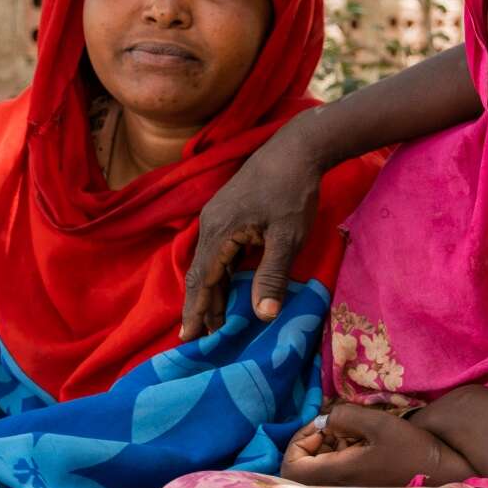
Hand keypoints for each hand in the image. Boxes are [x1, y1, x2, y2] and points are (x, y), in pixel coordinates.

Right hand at [181, 119, 321, 339]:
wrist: (297, 149)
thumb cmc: (294, 192)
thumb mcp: (288, 238)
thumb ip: (272, 276)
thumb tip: (263, 316)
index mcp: (219, 232)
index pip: (203, 281)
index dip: (197, 310)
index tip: (190, 338)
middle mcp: (210, 224)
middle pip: (200, 273)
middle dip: (200, 306)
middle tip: (201, 338)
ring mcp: (217, 216)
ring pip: (207, 262)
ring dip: (210, 290)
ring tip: (213, 320)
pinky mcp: (228, 212)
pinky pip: (216, 250)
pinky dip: (219, 273)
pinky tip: (227, 286)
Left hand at [282, 403, 470, 487]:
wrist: (441, 472)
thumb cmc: (411, 450)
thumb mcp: (379, 424)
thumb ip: (345, 416)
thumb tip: (326, 419)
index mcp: (337, 474)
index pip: (291, 467)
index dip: (298, 442)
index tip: (322, 425)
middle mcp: (337, 487)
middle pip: (303, 469)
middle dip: (314, 441)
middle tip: (338, 425)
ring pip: (320, 469)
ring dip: (330, 446)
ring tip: (355, 431)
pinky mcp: (360, 487)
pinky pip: (337, 472)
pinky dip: (342, 454)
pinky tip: (364, 442)